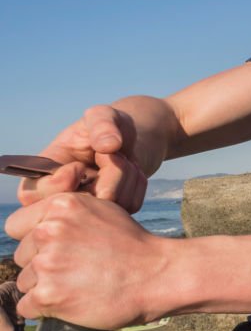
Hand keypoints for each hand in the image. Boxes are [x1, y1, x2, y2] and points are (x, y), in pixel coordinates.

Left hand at [5, 193, 168, 327]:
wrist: (158, 275)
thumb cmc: (134, 246)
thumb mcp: (103, 211)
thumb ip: (67, 215)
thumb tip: (39, 226)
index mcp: (61, 206)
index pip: (16, 225)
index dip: (34, 239)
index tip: (53, 248)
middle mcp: (49, 231)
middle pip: (21, 256)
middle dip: (42, 264)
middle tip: (77, 269)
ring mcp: (47, 263)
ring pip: (24, 282)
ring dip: (45, 287)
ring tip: (79, 285)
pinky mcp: (48, 295)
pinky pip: (26, 307)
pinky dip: (45, 310)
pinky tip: (72, 302)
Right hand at [18, 105, 147, 212]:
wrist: (130, 140)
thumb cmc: (107, 126)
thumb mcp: (102, 116)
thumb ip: (101, 125)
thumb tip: (108, 145)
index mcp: (42, 175)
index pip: (35, 196)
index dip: (63, 180)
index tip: (80, 163)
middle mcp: (61, 198)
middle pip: (77, 208)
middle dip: (106, 175)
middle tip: (113, 156)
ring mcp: (88, 210)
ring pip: (107, 208)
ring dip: (124, 177)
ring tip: (122, 159)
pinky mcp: (113, 214)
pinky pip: (130, 206)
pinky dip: (136, 185)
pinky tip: (132, 171)